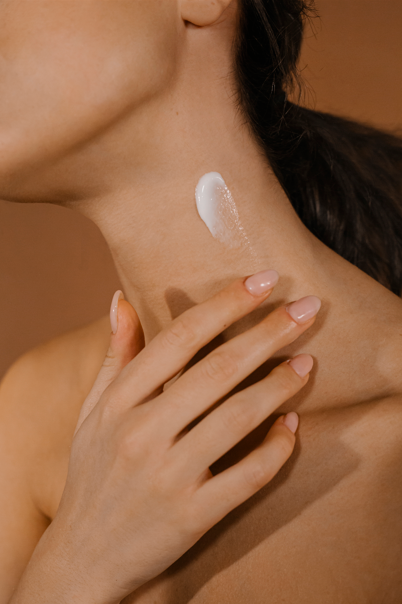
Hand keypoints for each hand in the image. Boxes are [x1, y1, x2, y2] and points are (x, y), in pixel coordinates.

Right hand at [51, 271, 320, 602]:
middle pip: (218, 369)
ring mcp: (168, 476)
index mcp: (120, 401)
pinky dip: (275, 449)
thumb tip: (120, 298)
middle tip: (308, 308)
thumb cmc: (93, 474)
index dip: (226, 304)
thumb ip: (115, 355)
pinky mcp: (192, 515)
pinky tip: (292, 427)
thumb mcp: (94, 412)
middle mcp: (142, 433)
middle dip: (268, 333)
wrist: (84, 556)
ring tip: (308, 363)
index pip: (181, 337)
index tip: (263, 281)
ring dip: (279, 386)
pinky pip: (246, 476)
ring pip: (237, 418)